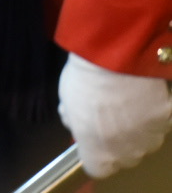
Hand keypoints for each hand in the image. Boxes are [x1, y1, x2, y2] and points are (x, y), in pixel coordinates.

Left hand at [58, 53, 171, 177]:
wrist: (116, 60)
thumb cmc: (85, 83)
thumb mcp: (67, 102)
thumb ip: (74, 120)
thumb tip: (76, 122)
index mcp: (100, 154)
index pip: (98, 168)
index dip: (94, 154)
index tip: (91, 141)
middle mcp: (129, 154)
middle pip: (124, 157)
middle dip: (117, 142)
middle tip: (109, 118)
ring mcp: (152, 138)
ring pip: (145, 141)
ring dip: (138, 129)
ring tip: (126, 103)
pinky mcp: (167, 119)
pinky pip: (160, 120)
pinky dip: (154, 111)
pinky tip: (143, 94)